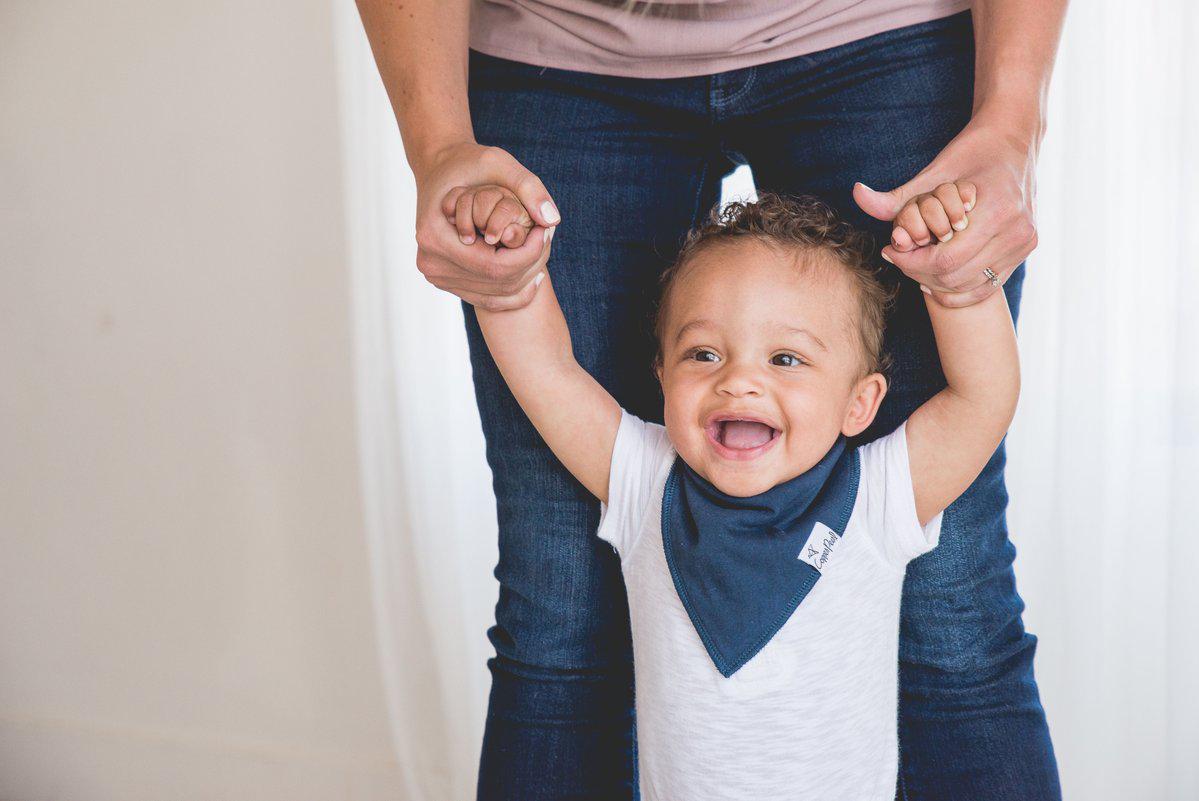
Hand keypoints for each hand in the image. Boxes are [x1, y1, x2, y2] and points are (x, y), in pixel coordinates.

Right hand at [413, 141, 559, 310]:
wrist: (441, 170)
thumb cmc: (469, 163)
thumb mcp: (499, 163)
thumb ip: (529, 187)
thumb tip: (552, 221)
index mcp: (434, 236)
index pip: (495, 266)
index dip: (528, 254)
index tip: (546, 232)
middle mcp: (430, 262)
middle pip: (496, 284)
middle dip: (530, 265)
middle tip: (548, 240)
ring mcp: (436, 275)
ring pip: (495, 296)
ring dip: (525, 278)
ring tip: (541, 251)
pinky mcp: (444, 281)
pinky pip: (487, 300)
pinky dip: (515, 292)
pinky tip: (534, 273)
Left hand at [853, 121, 1038, 307]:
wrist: (1014, 139)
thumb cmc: (970, 152)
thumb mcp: (932, 172)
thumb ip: (895, 196)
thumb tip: (856, 195)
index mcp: (997, 211)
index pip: (944, 259)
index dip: (910, 262)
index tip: (890, 250)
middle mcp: (1016, 231)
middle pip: (955, 276)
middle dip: (919, 272)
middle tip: (899, 259)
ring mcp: (1024, 242)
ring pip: (969, 286)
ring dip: (936, 282)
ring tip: (916, 265)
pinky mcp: (1026, 249)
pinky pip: (987, 286)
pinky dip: (959, 289)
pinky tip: (936, 278)